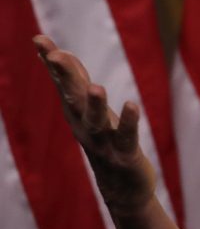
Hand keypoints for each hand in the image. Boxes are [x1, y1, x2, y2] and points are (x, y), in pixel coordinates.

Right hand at [33, 35, 156, 215]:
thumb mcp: (89, 111)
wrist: (122, 189)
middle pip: (73, 98)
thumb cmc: (105, 143)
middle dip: (64, 77)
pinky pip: (126, 136)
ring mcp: (104, 141)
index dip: (51, 61)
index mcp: (77, 114)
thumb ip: (76, 84)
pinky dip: (129, 121)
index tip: (39, 39)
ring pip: (96, 121)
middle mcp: (85, 125)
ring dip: (95, 104)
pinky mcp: (125, 154)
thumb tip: (61, 55)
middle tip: (56, 55)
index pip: (63, 83)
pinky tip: (131, 104)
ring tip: (96, 86)